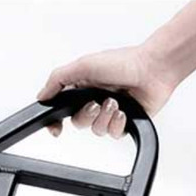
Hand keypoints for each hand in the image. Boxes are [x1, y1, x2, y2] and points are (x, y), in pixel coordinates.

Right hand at [38, 46, 177, 138]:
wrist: (154, 69)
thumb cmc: (123, 62)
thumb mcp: (82, 65)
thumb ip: (57, 80)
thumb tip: (41, 96)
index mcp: (80, 88)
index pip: (60, 110)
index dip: (55, 122)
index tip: (56, 128)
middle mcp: (93, 100)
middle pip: (77, 122)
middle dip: (86, 115)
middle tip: (96, 103)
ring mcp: (109, 112)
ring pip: (95, 130)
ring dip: (104, 117)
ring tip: (115, 102)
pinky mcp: (125, 122)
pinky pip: (113, 134)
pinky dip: (117, 123)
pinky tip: (124, 111)